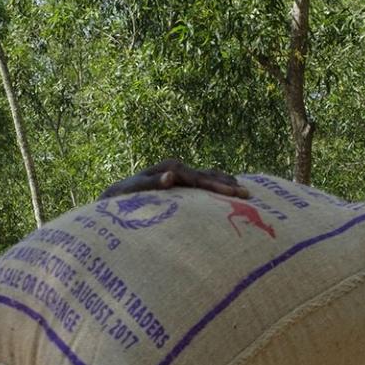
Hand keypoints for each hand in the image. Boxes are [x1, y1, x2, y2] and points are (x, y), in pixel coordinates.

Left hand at [101, 158, 249, 200]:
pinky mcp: (179, 180)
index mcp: (171, 168)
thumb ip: (152, 184)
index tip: (235, 195)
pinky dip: (218, 184)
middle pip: (208, 176)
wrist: (116, 193)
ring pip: (209, 176)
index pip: (200, 179)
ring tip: (245, 191)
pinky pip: (203, 181)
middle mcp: (177, 167)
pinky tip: (228, 190)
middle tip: (249, 195)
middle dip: (229, 185)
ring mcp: (179, 173)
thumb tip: (171, 176)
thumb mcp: (134, 191)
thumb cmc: (123, 196)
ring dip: (226, 183)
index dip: (219, 187)